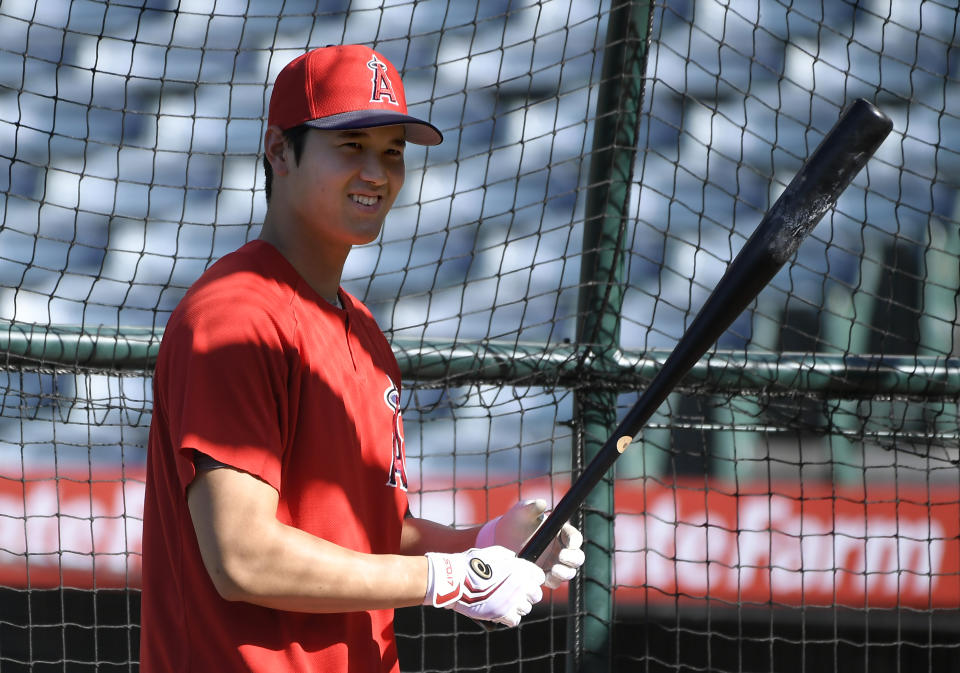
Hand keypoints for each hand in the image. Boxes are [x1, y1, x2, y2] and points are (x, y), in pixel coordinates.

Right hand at [423, 546, 544, 626]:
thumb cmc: (470, 563)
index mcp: (519, 567)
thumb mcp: (491, 552)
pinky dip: (509, 617)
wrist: (454, 579)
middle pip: (536, 595)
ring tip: (503, 601)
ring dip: (517, 606)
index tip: (523, 580)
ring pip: (526, 609)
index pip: (538, 577)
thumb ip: (507, 557)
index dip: (531, 578)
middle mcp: (519, 584)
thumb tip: (513, 559)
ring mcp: (511, 600)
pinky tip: (500, 610)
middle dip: (527, 594)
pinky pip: (515, 620)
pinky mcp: (502, 614)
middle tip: (514, 593)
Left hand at [476, 499, 584, 588]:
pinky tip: (545, 577)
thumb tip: (541, 504)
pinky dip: (553, 581)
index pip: (574, 537)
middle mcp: (560, 549)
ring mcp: (553, 563)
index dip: (575, 541)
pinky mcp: (544, 575)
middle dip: (573, 559)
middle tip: (561, 556)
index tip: (569, 543)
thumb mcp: (522, 511)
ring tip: (554, 570)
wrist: (500, 538)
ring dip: (565, 573)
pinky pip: (554, 582)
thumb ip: (531, 507)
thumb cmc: (516, 520)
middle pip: (577, 557)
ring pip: (569, 572)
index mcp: (560, 532)